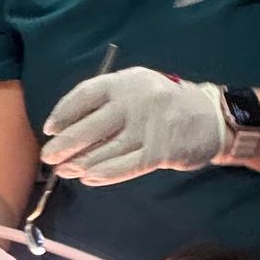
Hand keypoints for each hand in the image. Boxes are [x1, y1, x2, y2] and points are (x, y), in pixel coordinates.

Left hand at [41, 66, 226, 185]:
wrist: (210, 117)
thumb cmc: (165, 103)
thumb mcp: (138, 87)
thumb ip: (108, 100)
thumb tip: (70, 125)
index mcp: (126, 81)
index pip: (85, 94)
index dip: (63, 113)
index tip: (49, 128)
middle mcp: (136, 101)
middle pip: (89, 126)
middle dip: (65, 144)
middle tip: (49, 156)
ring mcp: (148, 127)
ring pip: (104, 150)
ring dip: (80, 163)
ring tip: (65, 170)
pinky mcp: (158, 152)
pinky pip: (124, 167)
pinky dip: (104, 174)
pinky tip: (89, 178)